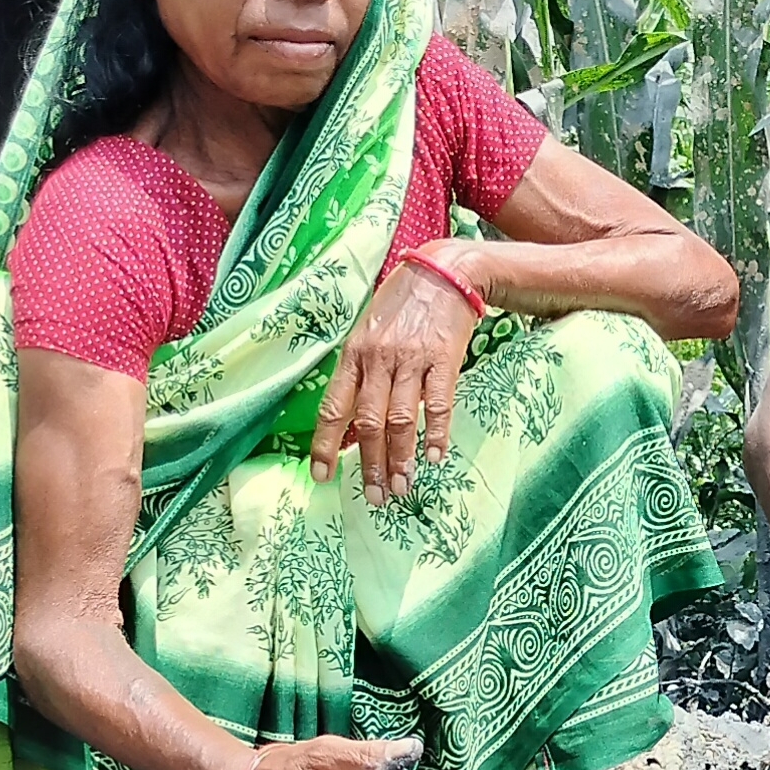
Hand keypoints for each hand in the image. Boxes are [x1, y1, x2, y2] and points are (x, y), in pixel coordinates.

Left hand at [309, 243, 482, 503]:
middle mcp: (378, 360)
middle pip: (368, 422)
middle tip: (374, 497)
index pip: (334, 408)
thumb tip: (353, 420)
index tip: (322, 477)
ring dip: (400, 458)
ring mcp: (412, 359)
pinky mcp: (444, 358)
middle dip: (369, 465)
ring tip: (401, 487)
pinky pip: (438, 403)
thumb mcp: (369, 332)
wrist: (446, 271)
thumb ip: (361, 371)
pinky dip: (437, 433)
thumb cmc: (403, 304)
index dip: (326, 446)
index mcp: (354, 355)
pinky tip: (436, 457)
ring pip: (401, 419)